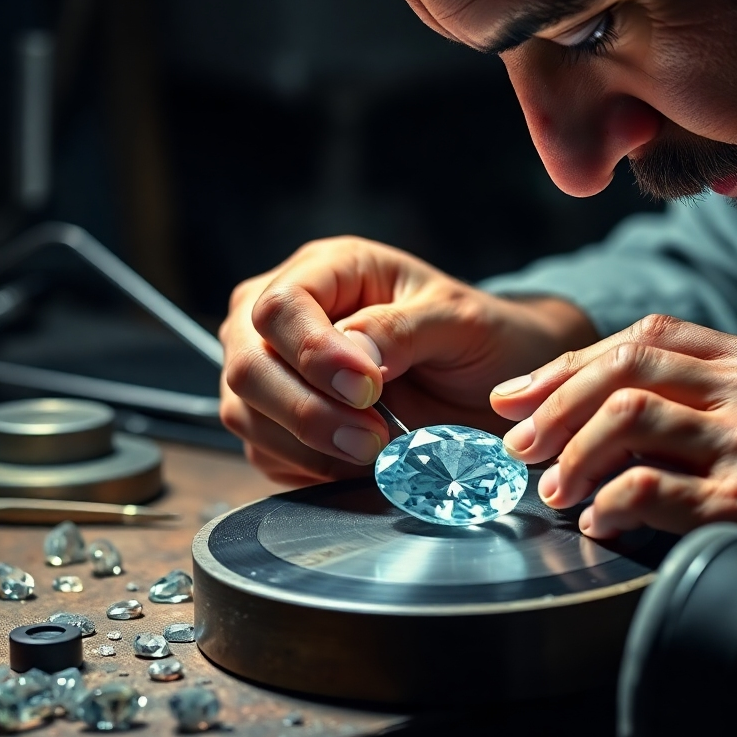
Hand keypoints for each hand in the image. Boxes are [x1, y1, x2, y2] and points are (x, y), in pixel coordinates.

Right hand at [219, 236, 595, 487]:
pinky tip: (357, 460)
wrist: (491, 386)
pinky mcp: (278, 422)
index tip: (368, 389)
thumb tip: (352, 354)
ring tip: (376, 450)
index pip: (282, 306)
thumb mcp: (457, 320)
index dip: (314, 352)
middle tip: (374, 438)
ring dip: (309, 445)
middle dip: (308, 410)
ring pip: (245, 413)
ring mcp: (275, 370)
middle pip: (248, 364)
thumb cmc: (476, 337)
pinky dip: (310, 468)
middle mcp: (289, 316)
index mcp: (329, 269)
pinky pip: (267, 453)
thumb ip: (400, 329)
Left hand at [492, 314, 736, 573]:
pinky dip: (612, 502)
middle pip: (624, 368)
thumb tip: (609, 404)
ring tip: (552, 488)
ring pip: (629, 419)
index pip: (641, 336)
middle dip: (555, 403)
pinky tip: (599, 520)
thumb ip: (707, 388)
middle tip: (519, 442)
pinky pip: (655, 488)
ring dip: (574, 455)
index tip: (521, 394)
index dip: (569, 364)